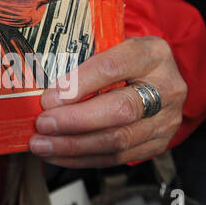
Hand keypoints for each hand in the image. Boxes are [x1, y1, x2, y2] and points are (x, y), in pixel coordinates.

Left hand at [29, 36, 186, 167]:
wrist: (157, 77)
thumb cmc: (125, 59)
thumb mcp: (109, 46)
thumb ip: (81, 62)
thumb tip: (40, 88)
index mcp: (151, 54)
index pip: (112, 68)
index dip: (78, 85)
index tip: (49, 98)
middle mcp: (165, 87)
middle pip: (120, 110)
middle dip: (74, 121)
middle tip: (43, 124)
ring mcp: (165, 119)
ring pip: (118, 140)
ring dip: (74, 146)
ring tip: (43, 144)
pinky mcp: (158, 143)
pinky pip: (118, 157)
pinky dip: (83, 158)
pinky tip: (59, 154)